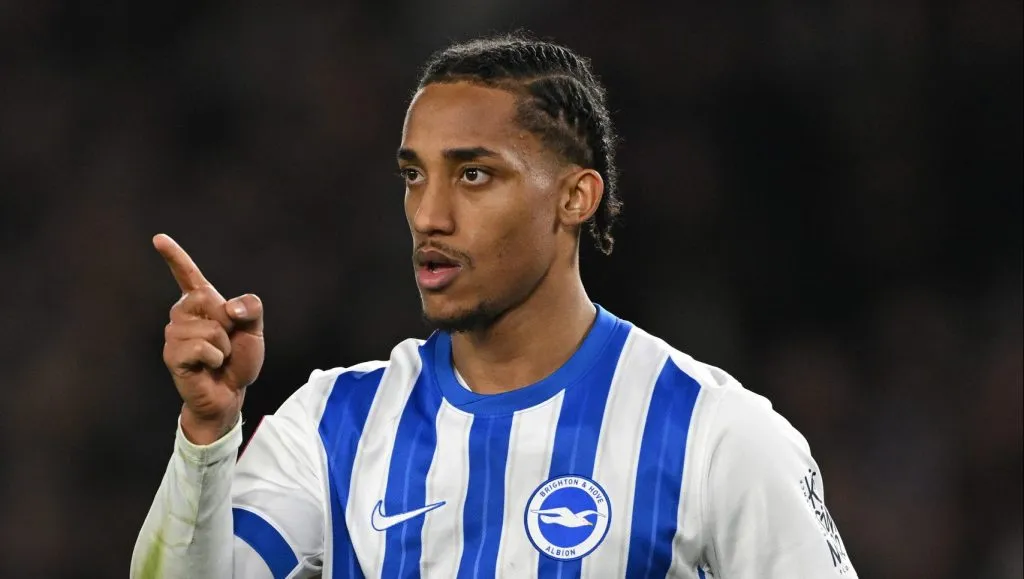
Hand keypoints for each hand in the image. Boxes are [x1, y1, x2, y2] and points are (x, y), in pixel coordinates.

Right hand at [154, 234, 264, 444]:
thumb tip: (231, 307)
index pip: (187, 275)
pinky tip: (209, 366)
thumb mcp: (255, 330)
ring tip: (218, 357)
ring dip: (223, 345)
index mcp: (202, 304)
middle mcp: (182, 315)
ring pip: (208, 328)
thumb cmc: (238, 360)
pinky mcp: (172, 355)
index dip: (174, 256)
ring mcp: (174, 335)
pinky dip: (215, 358)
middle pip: (205, 299)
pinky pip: (201, 347)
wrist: (230, 393)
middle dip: (227, 322)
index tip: (159, 239)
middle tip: (226, 341)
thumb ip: (252, 308)